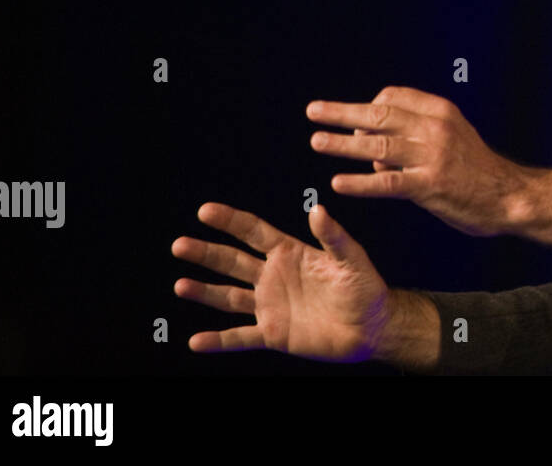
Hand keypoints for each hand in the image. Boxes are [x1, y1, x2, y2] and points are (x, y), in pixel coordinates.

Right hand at [171, 201, 438, 367]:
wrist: (372, 326)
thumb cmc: (365, 287)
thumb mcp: (352, 258)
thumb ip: (333, 236)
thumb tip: (317, 209)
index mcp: (290, 253)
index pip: (254, 231)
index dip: (230, 221)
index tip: (206, 211)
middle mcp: (273, 277)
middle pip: (232, 261)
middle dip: (206, 253)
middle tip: (179, 244)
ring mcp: (270, 305)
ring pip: (229, 297)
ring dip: (204, 292)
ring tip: (180, 285)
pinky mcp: (273, 334)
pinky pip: (240, 337)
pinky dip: (218, 341)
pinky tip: (196, 342)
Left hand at [306, 86, 551, 244]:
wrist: (511, 196)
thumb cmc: (478, 169)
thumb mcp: (453, 136)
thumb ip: (415, 135)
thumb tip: (372, 149)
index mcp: (440, 111)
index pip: (393, 96)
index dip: (368, 107)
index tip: (355, 123)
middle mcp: (434, 128)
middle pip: (379, 114)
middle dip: (342, 113)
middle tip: (314, 112)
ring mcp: (431, 156)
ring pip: (377, 144)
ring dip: (342, 144)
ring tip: (317, 141)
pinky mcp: (429, 185)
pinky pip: (387, 182)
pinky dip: (360, 182)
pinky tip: (338, 183)